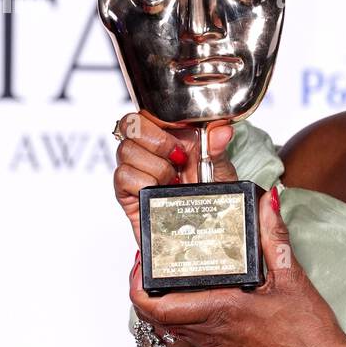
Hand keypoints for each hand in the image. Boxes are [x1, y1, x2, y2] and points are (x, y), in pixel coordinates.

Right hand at [113, 110, 237, 246]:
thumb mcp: (222, 171)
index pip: (148, 111)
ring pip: (126, 150)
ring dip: (156, 166)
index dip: (160, 118)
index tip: (181, 135)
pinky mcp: (127, 194)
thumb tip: (222, 129)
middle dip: (158, 140)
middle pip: (129, 124)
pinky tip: (160, 192)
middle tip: (179, 159)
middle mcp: (149, 151)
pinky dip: (144, 183)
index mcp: (171, 137)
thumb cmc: (209, 201)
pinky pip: (123, 176)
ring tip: (173, 182)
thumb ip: (219, 148)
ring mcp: (136, 171)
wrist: (203, 235)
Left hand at [128, 184, 345, 346]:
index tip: (141, 262)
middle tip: (155, 261)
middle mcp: (211, 332)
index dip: (138, 286)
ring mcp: (215, 346)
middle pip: (156, 315)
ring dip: (165, 302)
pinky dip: (185, 314)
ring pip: (171, 325)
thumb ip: (274, 235)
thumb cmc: (308, 330)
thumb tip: (265, 202)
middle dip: (147, 288)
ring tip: (175, 274)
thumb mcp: (292, 275)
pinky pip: (190, 333)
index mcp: (221, 310)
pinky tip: (203, 296)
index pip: (159, 306)